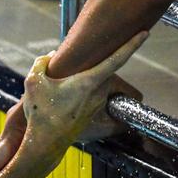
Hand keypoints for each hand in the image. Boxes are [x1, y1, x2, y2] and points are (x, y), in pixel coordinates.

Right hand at [22, 31, 147, 143]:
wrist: (43, 143)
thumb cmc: (41, 113)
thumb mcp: (33, 82)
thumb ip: (42, 63)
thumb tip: (50, 57)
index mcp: (88, 81)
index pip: (116, 59)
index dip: (131, 44)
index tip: (145, 34)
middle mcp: (98, 93)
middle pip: (101, 73)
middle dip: (88, 71)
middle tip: (68, 75)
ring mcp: (96, 106)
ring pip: (94, 88)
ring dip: (81, 86)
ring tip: (58, 95)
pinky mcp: (91, 117)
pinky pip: (89, 101)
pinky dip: (78, 99)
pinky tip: (60, 105)